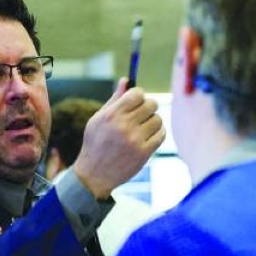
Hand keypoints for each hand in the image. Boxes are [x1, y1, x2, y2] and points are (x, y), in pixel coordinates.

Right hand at [72, 82, 165, 198]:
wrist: (94, 175)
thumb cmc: (95, 144)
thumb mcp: (98, 119)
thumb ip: (114, 99)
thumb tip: (126, 80)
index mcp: (112, 114)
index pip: (137, 93)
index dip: (139, 95)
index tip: (136, 101)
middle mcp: (124, 125)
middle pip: (151, 104)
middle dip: (148, 107)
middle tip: (141, 114)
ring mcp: (135, 140)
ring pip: (158, 119)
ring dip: (152, 122)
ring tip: (143, 128)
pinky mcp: (144, 153)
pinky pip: (161, 135)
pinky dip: (157, 134)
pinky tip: (147, 137)